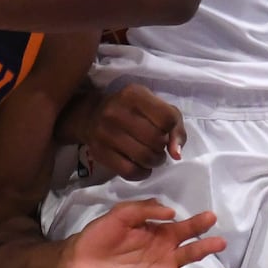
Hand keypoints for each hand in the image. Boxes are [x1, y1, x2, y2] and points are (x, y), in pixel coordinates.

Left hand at [61, 200, 228, 267]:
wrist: (77, 262)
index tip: (211, 217)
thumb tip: (171, 211)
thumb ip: (144, 209)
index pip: (184, 229)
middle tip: (220, 243)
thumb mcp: (119, 214)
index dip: (198, 223)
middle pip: (191, 253)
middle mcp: (165, 257)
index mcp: (159, 236)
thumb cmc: (99, 236)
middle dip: (206, 248)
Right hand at [65, 84, 186, 180]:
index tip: (164, 132)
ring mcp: (105, 132)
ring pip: (144, 157)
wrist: (91, 115)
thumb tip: (176, 153)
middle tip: (157, 147)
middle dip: (162, 148)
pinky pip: (130, 171)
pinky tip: (141, 166)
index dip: (171, 130)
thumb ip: (174, 125)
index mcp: (133, 95)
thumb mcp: (154, 107)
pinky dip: (142, 173)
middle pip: (156, 140)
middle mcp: (116, 111)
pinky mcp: (99, 152)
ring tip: (151, 156)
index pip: (167, 118)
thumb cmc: (131, 110)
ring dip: (154, 161)